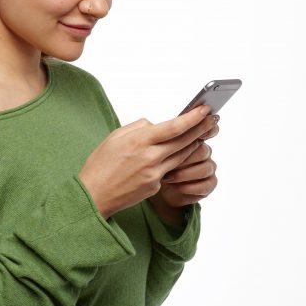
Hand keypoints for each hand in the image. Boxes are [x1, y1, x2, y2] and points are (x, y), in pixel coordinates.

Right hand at [79, 106, 218, 219]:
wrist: (94, 194)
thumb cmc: (100, 165)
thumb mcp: (114, 137)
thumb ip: (137, 128)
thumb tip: (155, 125)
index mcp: (138, 141)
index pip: (173, 127)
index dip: (192, 118)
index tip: (204, 110)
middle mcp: (150, 157)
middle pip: (184, 141)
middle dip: (200, 128)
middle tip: (212, 119)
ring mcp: (155, 174)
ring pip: (182, 156)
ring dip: (193, 144)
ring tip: (202, 133)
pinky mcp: (155, 186)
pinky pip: (170, 170)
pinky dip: (175, 160)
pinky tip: (179, 154)